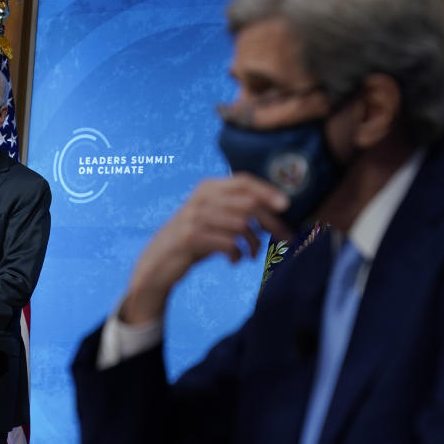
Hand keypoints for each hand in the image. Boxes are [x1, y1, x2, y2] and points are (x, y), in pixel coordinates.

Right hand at [119, 173, 290, 324]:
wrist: (157, 262)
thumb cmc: (193, 240)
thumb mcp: (211, 217)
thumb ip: (234, 208)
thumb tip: (274, 210)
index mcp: (207, 187)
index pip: (243, 181)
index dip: (267, 190)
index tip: (286, 205)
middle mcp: (201, 198)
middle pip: (248, 204)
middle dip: (272, 222)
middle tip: (285, 239)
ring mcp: (194, 217)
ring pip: (241, 225)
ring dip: (254, 243)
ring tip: (252, 254)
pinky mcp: (190, 237)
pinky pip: (228, 243)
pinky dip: (237, 254)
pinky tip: (234, 260)